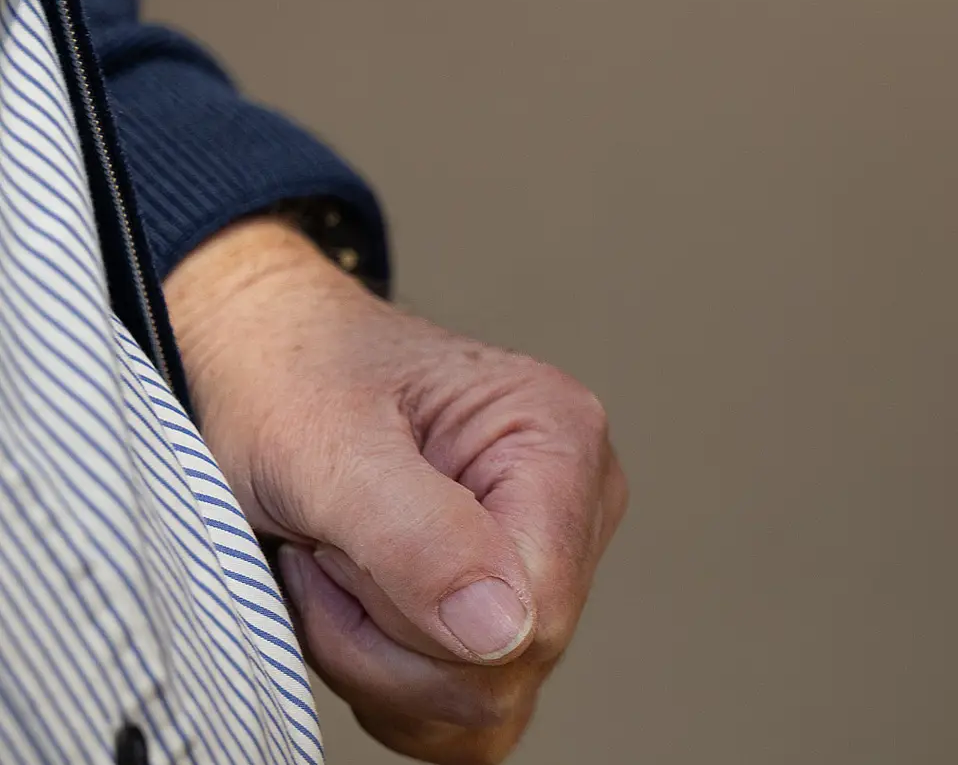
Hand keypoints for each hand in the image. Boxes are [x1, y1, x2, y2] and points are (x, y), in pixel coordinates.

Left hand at [166, 218, 626, 763]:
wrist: (267, 356)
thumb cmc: (293, 376)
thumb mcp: (323, 445)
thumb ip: (414, 535)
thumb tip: (504, 630)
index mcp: (559, 442)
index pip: (533, 613)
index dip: (414, 621)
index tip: (334, 548)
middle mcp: (578, 503)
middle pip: (506, 670)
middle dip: (382, 641)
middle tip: (324, 554)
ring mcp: (553, 560)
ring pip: (485, 705)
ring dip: (377, 662)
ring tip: (338, 566)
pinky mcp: (510, 609)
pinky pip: (468, 711)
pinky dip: (388, 680)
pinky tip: (358, 602)